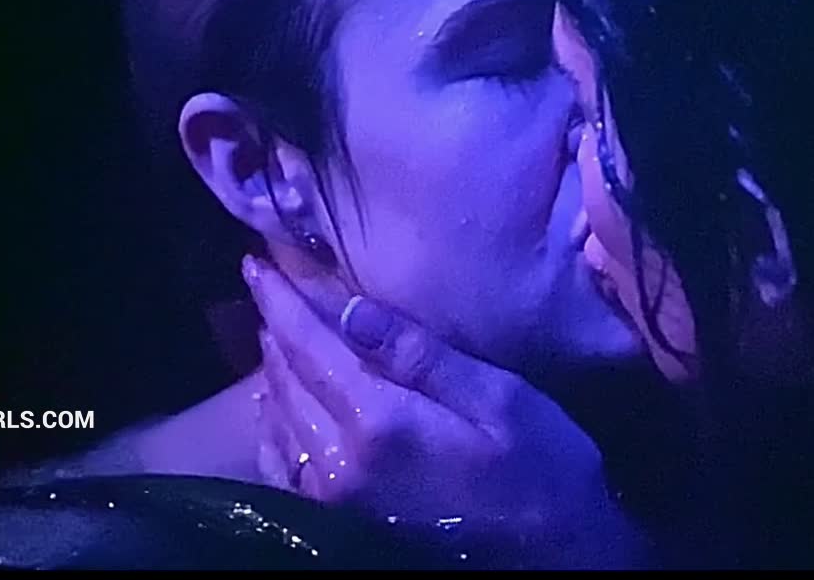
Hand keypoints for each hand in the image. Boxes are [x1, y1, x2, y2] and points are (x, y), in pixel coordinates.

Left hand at [243, 257, 648, 568]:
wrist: (555, 559)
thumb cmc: (542, 471)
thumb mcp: (499, 399)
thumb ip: (421, 356)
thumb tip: (351, 309)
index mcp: (381, 424)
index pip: (311, 347)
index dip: (282, 302)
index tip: (258, 264)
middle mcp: (342, 463)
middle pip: (287, 381)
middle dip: (273, 328)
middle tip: (264, 286)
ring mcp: (334, 499)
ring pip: (278, 421)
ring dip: (272, 371)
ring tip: (273, 332)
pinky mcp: (339, 521)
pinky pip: (283, 467)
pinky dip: (273, 427)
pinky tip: (278, 406)